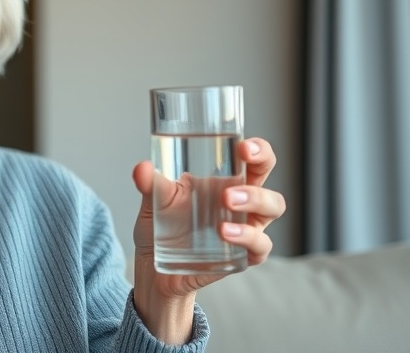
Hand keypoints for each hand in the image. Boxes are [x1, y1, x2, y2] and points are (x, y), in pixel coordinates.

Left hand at [130, 138, 285, 342]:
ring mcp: (246, 227)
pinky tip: (226, 233)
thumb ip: (149, 184)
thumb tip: (142, 167)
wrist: (153, 268)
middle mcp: (242, 201)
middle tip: (231, 176)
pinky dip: (248, 237)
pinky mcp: (243, 255)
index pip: (253, 158)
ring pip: (272, 207)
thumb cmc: (160, 227)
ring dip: (255, 200)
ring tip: (227, 202)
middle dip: (261, 168)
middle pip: (266, 175)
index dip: (258, 149)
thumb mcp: (153, 202)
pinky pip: (260, 246)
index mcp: (224, 181)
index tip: (243, 147)